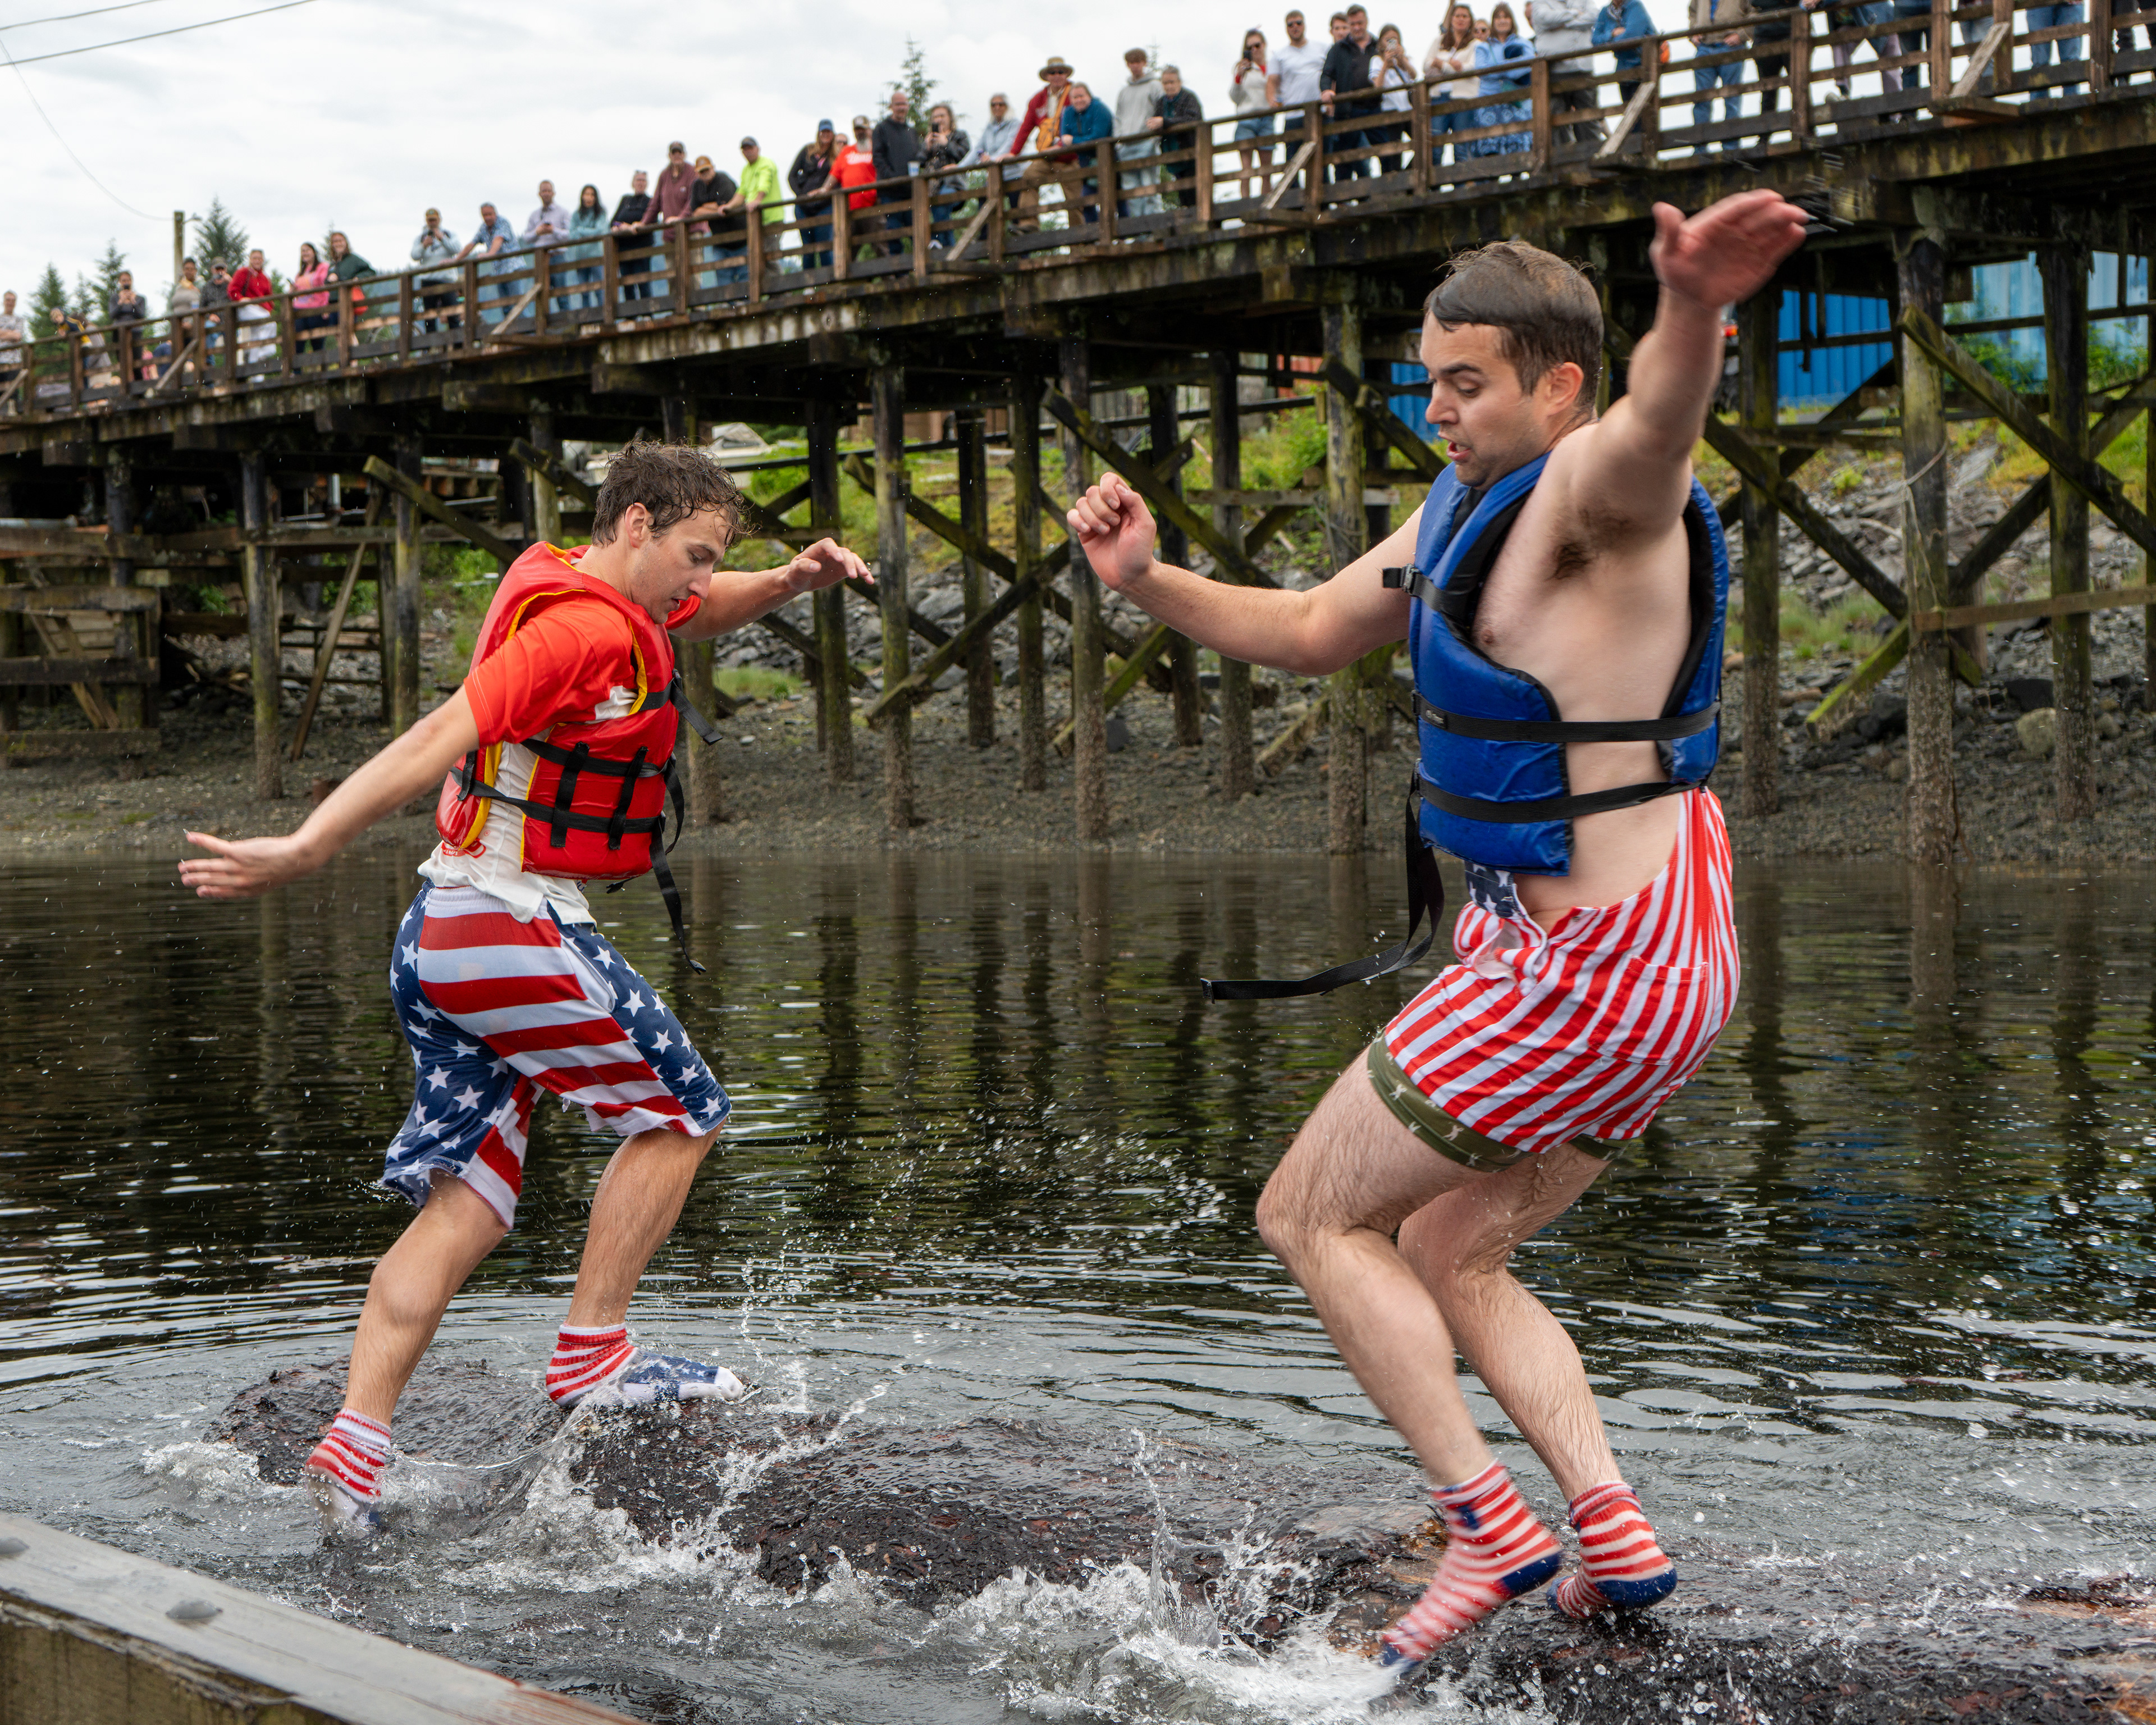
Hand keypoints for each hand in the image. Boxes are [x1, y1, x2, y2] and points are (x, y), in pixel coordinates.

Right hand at [178, 830, 318, 898]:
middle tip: (184, 880)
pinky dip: (201, 841)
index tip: (200, 893)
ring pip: (210, 867)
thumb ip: (253, 878)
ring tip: (182, 867)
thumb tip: (241, 870)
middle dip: (197, 881)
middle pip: (213, 881)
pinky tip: (190, 837)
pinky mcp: (238, 852)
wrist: (297, 858)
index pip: (225, 892)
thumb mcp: (270, 878)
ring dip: (194, 866)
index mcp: (248, 890)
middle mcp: (240, 881)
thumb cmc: (287, 866)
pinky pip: (215, 846)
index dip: (211, 893)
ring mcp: (237, 867)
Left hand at [775, 537, 870, 596]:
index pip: (828, 544)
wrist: (801, 580)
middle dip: (849, 563)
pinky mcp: (843, 569)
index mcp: (817, 549)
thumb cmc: (796, 573)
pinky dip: (864, 574)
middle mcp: (830, 552)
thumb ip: (804, 567)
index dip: (834, 550)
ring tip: (865, 576)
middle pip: (843, 553)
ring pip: (853, 559)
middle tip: (853, 576)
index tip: (839, 559)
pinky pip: (856, 569)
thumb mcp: (796, 571)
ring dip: (860, 567)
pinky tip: (870, 581)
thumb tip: (816, 566)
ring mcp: (838, 560)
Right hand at [1066, 474, 1156, 591]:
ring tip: (1105, 532)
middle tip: (1113, 525)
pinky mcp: (1084, 532)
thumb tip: (1118, 487)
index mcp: (1124, 502)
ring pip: (1081, 502)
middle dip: (1102, 508)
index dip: (1108, 489)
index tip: (1116, 506)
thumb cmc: (1140, 551)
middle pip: (1093, 491)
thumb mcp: (1145, 524)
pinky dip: (1077, 520)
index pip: (1109, 480)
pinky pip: (1071, 515)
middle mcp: (1108, 508)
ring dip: (1092, 517)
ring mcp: (1094, 519)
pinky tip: (1087, 530)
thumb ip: (1135, 501)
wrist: (1129, 576)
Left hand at [1650, 190, 1809, 312]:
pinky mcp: (1757, 261)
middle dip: (1776, 213)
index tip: (1770, 197)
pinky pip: (1774, 249)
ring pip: (1770, 231)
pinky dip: (1786, 243)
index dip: (1753, 203)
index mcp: (1714, 223)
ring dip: (1785, 224)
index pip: (1736, 209)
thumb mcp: (1665, 253)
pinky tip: (1797, 235)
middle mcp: (1734, 230)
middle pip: (1758, 217)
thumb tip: (1661, 208)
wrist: (1688, 297)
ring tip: (1798, 221)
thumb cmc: (1675, 271)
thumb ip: (1669, 232)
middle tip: (1793, 212)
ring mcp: (1748, 245)